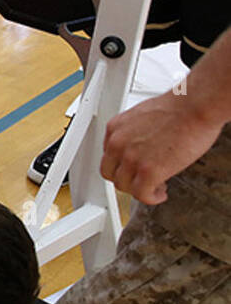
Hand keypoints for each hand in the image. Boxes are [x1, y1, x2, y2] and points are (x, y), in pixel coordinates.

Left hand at [101, 93, 222, 203]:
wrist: (195, 106)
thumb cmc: (180, 107)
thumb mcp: (143, 116)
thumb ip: (135, 132)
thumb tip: (141, 144)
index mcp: (115, 128)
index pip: (108, 155)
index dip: (121, 166)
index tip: (132, 168)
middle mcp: (118, 144)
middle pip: (110, 173)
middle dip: (127, 179)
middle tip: (142, 180)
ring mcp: (131, 158)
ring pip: (124, 186)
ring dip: (140, 189)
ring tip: (156, 186)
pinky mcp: (148, 171)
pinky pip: (141, 194)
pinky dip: (151, 198)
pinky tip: (160, 193)